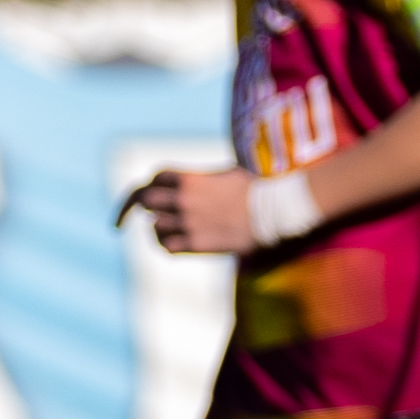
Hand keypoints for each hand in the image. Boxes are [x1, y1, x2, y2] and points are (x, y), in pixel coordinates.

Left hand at [124, 165, 260, 256]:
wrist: (274, 211)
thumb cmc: (256, 187)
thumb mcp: (227, 171)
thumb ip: (205, 176)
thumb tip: (200, 177)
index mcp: (190, 179)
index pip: (156, 176)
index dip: (153, 182)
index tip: (153, 189)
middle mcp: (184, 200)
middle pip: (145, 200)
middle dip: (146, 203)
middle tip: (146, 209)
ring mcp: (188, 224)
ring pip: (154, 226)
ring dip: (159, 226)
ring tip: (168, 226)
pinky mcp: (197, 245)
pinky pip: (167, 247)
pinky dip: (167, 244)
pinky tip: (175, 242)